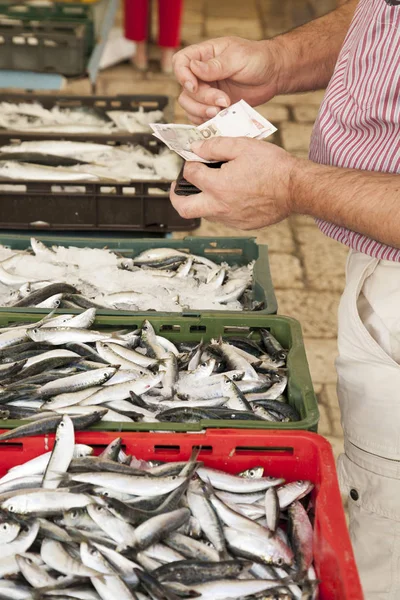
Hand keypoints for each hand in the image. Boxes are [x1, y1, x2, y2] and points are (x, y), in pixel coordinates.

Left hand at [170, 137, 299, 229]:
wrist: (296, 188)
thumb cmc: (273, 166)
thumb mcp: (242, 146)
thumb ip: (215, 146)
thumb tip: (196, 148)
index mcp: (217, 186)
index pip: (190, 175)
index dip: (190, 164)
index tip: (195, 160)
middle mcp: (220, 207)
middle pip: (184, 209)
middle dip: (176, 197)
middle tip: (177, 187)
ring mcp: (230, 219)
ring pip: (204, 214)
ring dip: (200, 201)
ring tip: (208, 188)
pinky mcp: (242, 224)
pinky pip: (222, 218)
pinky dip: (219, 207)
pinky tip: (229, 195)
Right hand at [173, 37, 281, 123]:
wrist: (273, 75)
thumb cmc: (258, 59)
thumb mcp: (238, 58)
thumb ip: (215, 66)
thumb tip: (193, 67)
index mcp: (204, 55)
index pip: (181, 62)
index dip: (182, 76)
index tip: (194, 87)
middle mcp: (202, 73)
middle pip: (185, 90)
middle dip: (201, 100)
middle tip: (222, 102)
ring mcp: (207, 91)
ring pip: (189, 105)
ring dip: (202, 112)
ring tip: (221, 111)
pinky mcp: (214, 106)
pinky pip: (200, 117)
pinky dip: (206, 120)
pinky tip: (221, 118)